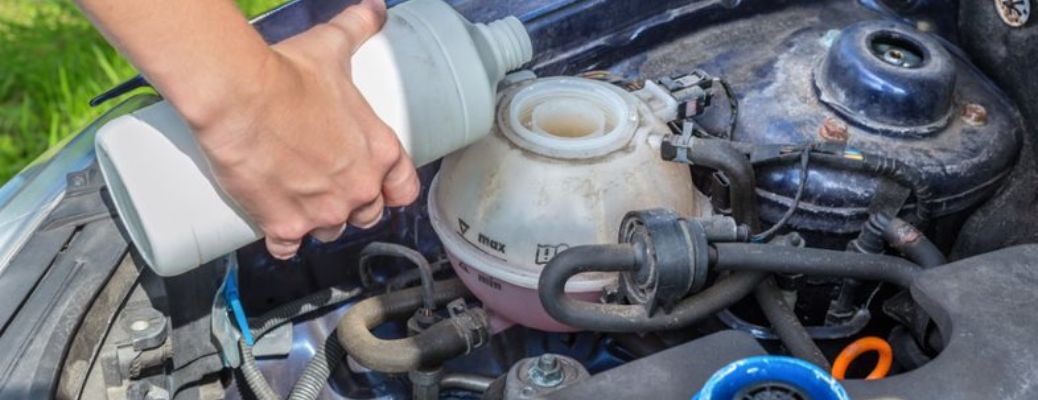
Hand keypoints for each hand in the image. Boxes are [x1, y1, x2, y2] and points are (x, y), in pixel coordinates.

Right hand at [189, 0, 419, 258]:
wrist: (239, 96)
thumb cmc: (290, 73)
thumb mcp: (333, 48)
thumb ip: (358, 27)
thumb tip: (376, 7)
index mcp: (380, 154)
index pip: (404, 190)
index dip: (390, 188)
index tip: (375, 182)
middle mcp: (358, 191)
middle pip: (366, 214)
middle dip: (351, 204)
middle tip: (327, 185)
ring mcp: (322, 214)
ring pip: (329, 233)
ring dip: (317, 223)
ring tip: (298, 200)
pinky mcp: (283, 227)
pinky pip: (287, 248)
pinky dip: (280, 240)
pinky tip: (273, 227)